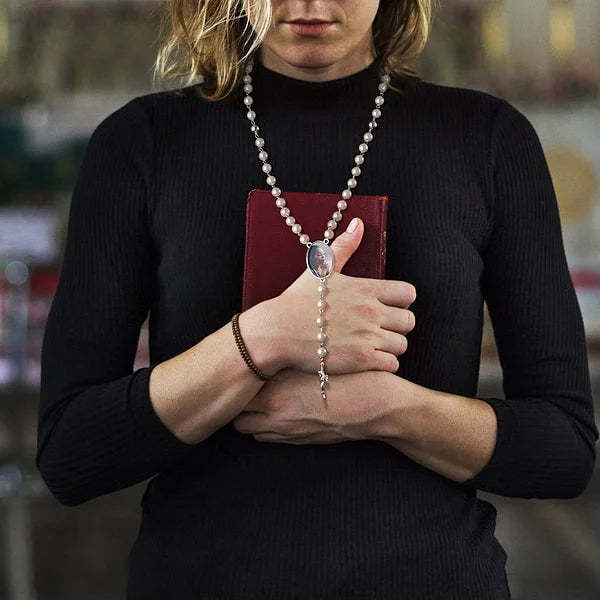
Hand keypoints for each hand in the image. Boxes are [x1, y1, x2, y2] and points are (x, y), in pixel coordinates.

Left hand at [231, 367, 396, 443]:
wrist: (375, 405)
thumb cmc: (348, 375)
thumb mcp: (314, 360)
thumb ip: (285, 361)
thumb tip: (265, 355)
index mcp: (278, 388)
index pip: (239, 390)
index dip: (238, 380)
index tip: (240, 371)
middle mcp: (276, 411)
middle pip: (238, 413)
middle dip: (239, 402)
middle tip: (247, 388)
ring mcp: (285, 430)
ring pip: (248, 428)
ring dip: (250, 417)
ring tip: (261, 401)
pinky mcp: (297, 441)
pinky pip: (266, 438)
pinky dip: (265, 428)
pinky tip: (278, 413)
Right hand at [267, 217, 416, 375]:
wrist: (277, 332)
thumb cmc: (296, 301)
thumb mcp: (320, 270)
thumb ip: (344, 247)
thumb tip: (358, 223)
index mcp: (366, 288)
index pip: (408, 293)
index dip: (402, 301)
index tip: (387, 307)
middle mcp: (371, 311)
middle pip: (409, 321)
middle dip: (398, 326)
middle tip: (380, 329)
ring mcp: (367, 336)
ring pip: (402, 344)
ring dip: (391, 347)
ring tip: (372, 346)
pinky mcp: (361, 360)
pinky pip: (391, 365)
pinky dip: (384, 364)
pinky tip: (368, 360)